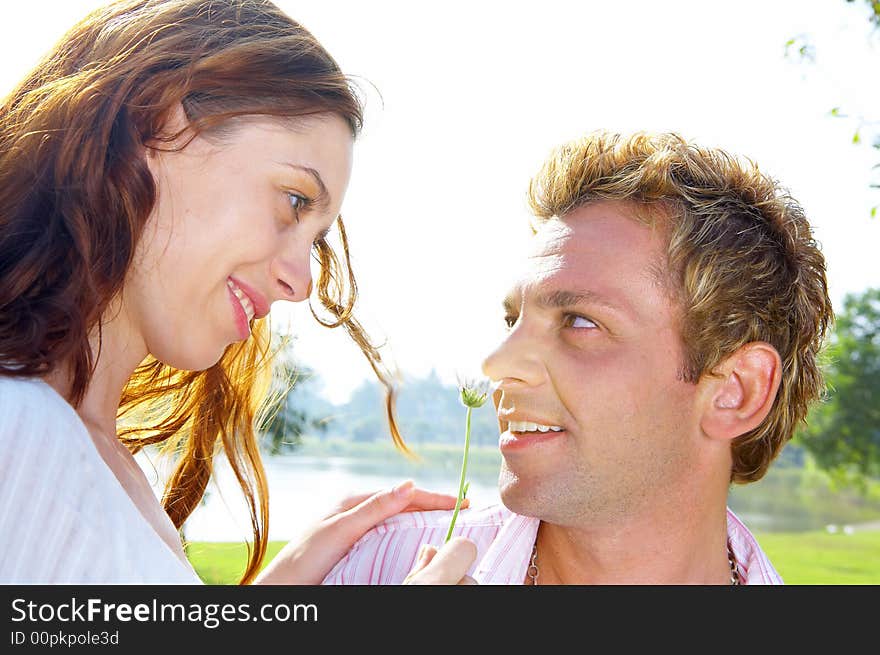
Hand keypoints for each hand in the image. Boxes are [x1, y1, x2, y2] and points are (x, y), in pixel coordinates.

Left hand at [253, 479, 467, 584]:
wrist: (284, 588)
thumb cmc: (307, 557)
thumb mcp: (342, 529)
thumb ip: (375, 507)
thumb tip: (409, 484)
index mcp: (355, 501)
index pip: (404, 494)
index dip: (434, 498)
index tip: (462, 502)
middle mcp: (359, 513)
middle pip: (405, 506)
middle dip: (435, 506)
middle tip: (465, 512)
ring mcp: (359, 530)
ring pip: (400, 521)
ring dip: (425, 520)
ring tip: (451, 524)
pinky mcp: (358, 548)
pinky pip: (392, 537)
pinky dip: (411, 536)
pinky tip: (422, 543)